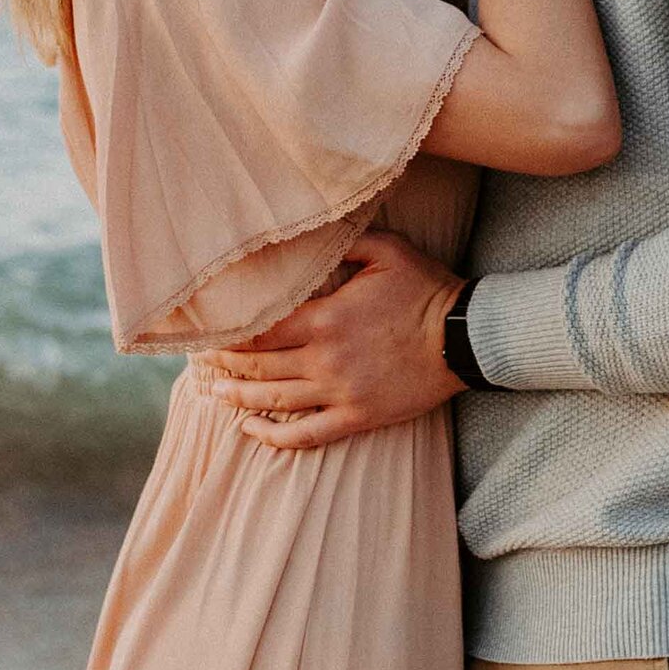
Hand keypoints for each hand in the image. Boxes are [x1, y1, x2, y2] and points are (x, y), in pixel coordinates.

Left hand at [207, 227, 460, 449]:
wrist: (466, 338)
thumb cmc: (427, 289)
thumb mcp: (388, 250)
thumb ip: (345, 241)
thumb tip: (308, 232)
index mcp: (325, 318)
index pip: (259, 329)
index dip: (228, 331)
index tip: (208, 329)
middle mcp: (324, 359)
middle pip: (257, 366)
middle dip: (224, 364)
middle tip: (201, 360)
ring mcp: (339, 392)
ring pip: (273, 401)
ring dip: (237, 399)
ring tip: (214, 393)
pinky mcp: (357, 417)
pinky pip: (306, 436)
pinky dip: (273, 437)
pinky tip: (250, 430)